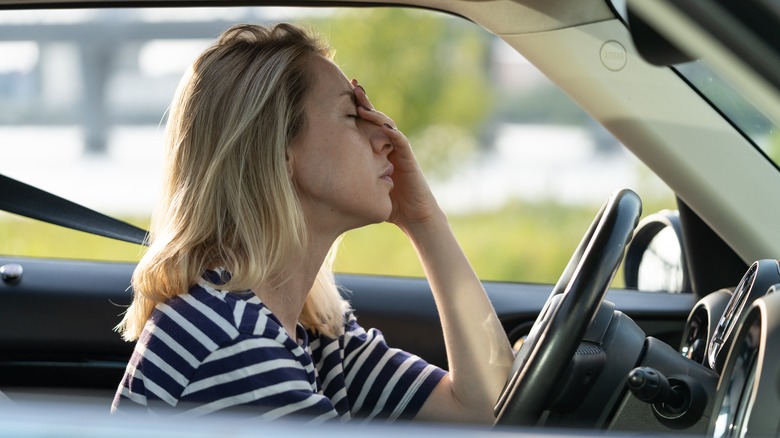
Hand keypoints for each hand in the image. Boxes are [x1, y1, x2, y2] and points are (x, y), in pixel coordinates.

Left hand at [352, 80, 442, 230]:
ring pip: (386, 124)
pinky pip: (399, 140)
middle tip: (352, 84)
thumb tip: (317, 177)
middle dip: (364, 101)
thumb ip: (347, 178)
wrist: (413, 216)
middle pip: (375, 117)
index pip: (364, 124)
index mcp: (376, 148)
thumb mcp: (362, 186)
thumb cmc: (388, 203)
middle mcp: (387, 144)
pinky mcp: (408, 157)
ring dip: (375, 113)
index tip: (338, 93)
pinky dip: (391, 131)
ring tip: (362, 102)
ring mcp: (398, 149)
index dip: (354, 109)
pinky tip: (381, 124)